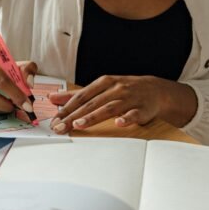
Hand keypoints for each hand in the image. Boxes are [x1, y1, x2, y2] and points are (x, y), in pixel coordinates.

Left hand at [47, 75, 196, 132]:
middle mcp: (115, 89)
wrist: (155, 89)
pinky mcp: (142, 109)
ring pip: (109, 108)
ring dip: (94, 117)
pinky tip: (119, 123)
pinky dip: (127, 118)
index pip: (82, 96)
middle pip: (91, 103)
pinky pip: (134, 114)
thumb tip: (52, 98)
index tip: (55, 119)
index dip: (67, 108)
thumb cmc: (124, 89)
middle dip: (74, 116)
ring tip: (79, 124)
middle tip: (60, 127)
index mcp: (104, 83)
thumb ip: (77, 95)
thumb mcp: (101, 88)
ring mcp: (129, 98)